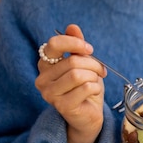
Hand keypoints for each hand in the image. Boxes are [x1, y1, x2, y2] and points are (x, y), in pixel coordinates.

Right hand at [35, 24, 106, 142]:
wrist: (88, 116)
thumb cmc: (85, 88)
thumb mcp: (84, 63)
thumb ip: (77, 46)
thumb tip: (72, 26)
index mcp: (45, 65)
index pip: (53, 44)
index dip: (74, 43)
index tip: (89, 49)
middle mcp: (42, 79)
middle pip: (72, 61)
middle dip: (94, 64)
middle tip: (101, 71)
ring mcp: (50, 94)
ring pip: (78, 74)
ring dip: (94, 76)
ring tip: (96, 81)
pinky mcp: (62, 106)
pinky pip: (86, 88)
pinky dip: (96, 87)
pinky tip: (93, 93)